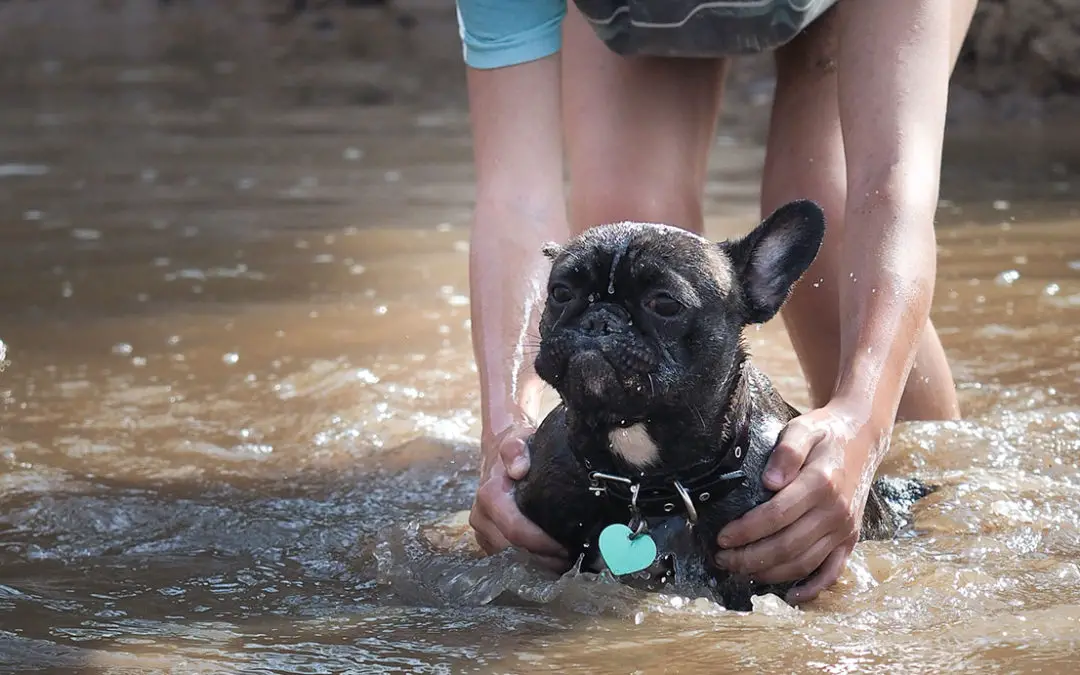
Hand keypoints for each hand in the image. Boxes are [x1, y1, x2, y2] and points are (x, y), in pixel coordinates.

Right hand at [469, 417, 568, 570]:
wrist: (499, 452)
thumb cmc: (516, 447)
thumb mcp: (518, 439)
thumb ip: (515, 448)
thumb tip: (519, 469)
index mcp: (490, 495)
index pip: (514, 529)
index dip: (541, 542)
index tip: (565, 545)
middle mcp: (481, 515)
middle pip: (512, 550)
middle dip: (542, 558)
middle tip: (570, 556)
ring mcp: (482, 529)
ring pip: (509, 558)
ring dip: (536, 563)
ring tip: (563, 559)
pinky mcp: (486, 538)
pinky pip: (506, 558)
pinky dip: (528, 560)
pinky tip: (547, 557)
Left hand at [713, 402, 888, 602]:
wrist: (863, 436)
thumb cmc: (825, 432)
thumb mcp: (803, 429)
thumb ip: (786, 452)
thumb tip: (769, 481)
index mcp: (821, 483)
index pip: (776, 515)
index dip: (746, 530)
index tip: (721, 536)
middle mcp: (836, 511)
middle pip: (787, 546)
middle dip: (749, 557)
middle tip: (722, 558)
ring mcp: (845, 528)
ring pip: (804, 563)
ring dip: (769, 573)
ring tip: (740, 570)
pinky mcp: (850, 539)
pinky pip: (833, 572)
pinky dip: (812, 589)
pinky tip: (789, 596)